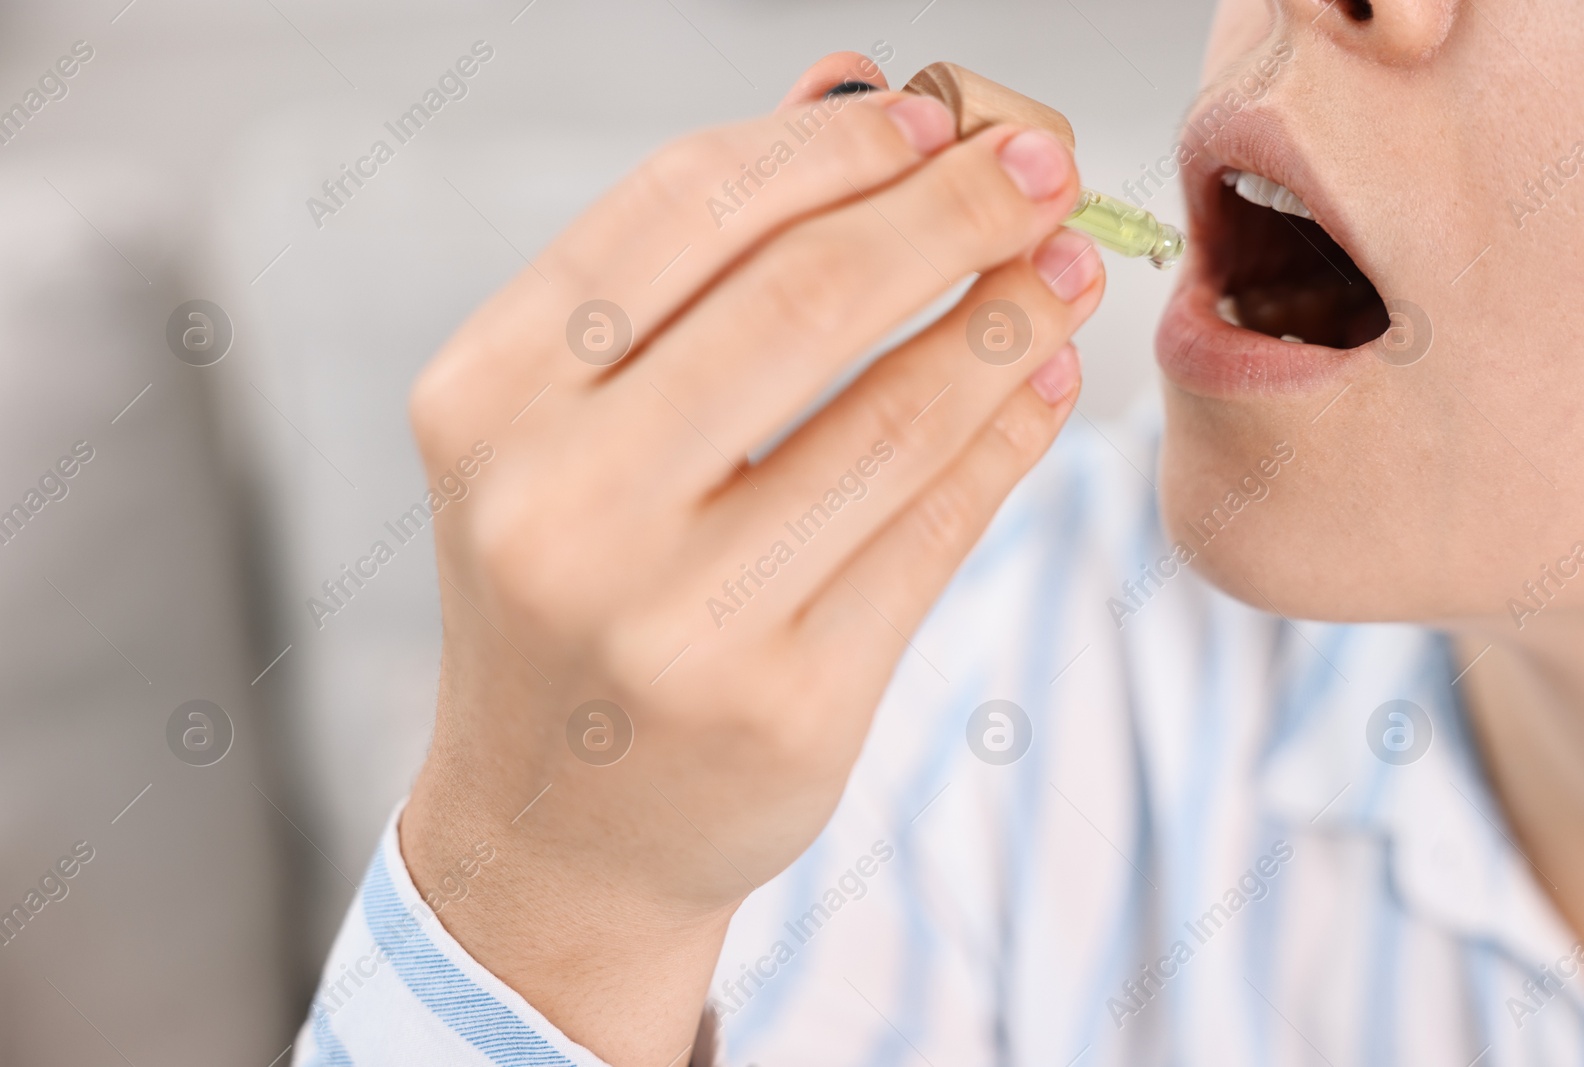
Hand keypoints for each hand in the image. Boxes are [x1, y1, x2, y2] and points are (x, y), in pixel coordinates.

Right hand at [400, 50, 1102, 1065]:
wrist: (560, 826)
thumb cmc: (576, 584)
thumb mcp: (576, 420)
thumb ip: (697, 255)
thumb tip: (854, 92)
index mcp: (486, 401)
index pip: (683, 208)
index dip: (834, 145)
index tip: (936, 117)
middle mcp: (561, 508)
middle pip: (802, 298)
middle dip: (950, 210)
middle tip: (1042, 166)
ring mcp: (673, 620)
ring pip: (892, 418)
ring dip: (1004, 319)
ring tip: (1063, 266)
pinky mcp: (788, 706)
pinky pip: (934, 532)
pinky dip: (1007, 436)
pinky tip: (1043, 380)